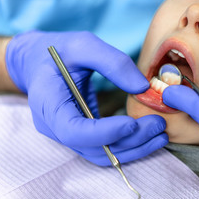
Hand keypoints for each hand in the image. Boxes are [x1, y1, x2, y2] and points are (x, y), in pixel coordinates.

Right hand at [6, 31, 167, 164]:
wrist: (38, 62)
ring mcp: (66, 134)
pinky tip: (149, 136)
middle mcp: (54, 126)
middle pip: (93, 147)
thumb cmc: (58, 51)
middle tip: (159, 125)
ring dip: (134, 148)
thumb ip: (113, 62)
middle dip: (130, 140)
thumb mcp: (83, 44)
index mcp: (48, 103)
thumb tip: (143, 88)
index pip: (74, 131)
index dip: (105, 132)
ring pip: (102, 154)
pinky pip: (104, 148)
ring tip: (161, 135)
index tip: (133, 123)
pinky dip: (128, 146)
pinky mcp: (79, 135)